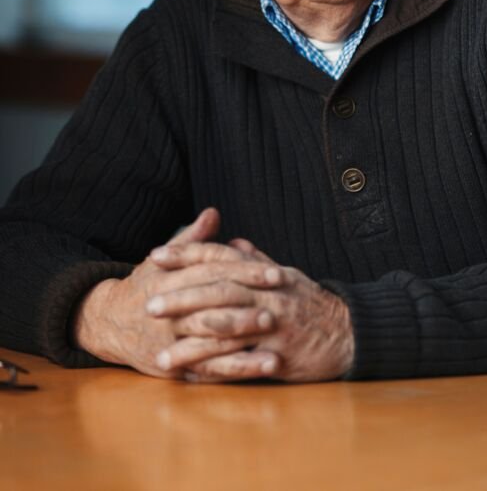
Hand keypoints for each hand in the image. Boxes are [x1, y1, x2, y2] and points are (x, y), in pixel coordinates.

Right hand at [73, 208, 268, 377]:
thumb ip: (193, 240)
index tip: (277, 273)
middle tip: (279, 311)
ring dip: (244, 350)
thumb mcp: (164, 260)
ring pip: (210, 346)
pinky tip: (260, 370)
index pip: (213, 273)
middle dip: (246, 312)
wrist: (110, 322)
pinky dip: (234, 372)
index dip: (246, 272)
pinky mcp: (174, 366)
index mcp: (170, 281)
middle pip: (212, 310)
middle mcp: (169, 313)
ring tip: (276, 352)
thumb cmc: (145, 286)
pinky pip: (207, 371)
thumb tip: (213, 213)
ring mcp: (171, 343)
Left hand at [147, 239, 354, 382]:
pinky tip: (193, 377)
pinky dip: (215, 368)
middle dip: (181, 297)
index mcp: (265, 271)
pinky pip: (241, 360)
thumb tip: (233, 241)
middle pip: (218, 289)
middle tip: (149, 304)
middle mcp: (267, 292)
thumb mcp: (287, 275)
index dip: (187, 253)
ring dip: (190, 340)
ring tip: (160, 353)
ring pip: (226, 327)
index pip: (220, 256)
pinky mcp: (279, 351)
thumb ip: (256, 260)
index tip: (156, 255)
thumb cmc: (313, 304)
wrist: (350, 332)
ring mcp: (274, 322)